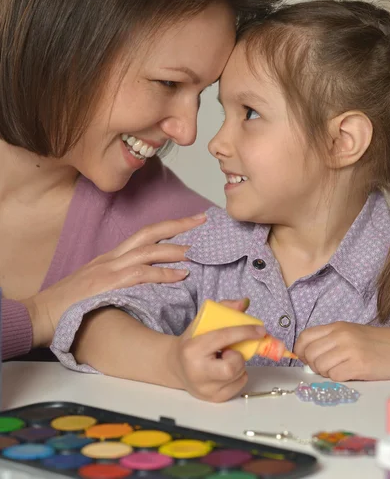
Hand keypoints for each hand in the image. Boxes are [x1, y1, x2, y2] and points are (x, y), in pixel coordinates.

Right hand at [23, 214, 205, 348]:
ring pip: (148, 251)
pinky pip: (141, 275)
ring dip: (174, 250)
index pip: (145, 234)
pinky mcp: (108, 285)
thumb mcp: (98, 282)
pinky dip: (163, 273)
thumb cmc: (71, 301)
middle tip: (202, 219)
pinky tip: (181, 275)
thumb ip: (121, 277)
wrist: (43, 312)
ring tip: (197, 251)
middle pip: (150, 233)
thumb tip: (148, 278)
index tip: (191, 221)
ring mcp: (110, 269)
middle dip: (178, 225)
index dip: (169, 226)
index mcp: (112, 256)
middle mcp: (113, 257)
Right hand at [169, 299, 264, 401]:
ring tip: (225, 358)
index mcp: (192, 349)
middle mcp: (197, 372)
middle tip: (231, 350)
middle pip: (232, 366)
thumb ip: (224, 309)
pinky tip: (225, 369)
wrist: (176, 365)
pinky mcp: (214, 398)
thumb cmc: (191, 342)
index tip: (259, 330)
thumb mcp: (202, 322)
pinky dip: (238, 375)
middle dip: (238, 356)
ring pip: (238, 375)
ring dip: (239, 364)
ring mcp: (206, 389)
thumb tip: (245, 302)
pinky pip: (239, 386)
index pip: (222, 338)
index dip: (244, 332)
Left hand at [295, 322, 389, 380]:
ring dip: (326, 373)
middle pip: (310, 353)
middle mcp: (341, 335)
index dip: (300, 350)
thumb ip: (329, 341)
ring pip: (320, 366)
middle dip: (313, 365)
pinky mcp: (359, 365)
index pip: (305, 336)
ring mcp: (350, 349)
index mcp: (336, 326)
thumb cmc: (374, 344)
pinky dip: (338, 378)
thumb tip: (306, 356)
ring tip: (339, 370)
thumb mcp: (349, 334)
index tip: (303, 359)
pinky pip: (334, 376)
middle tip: (324, 368)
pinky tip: (349, 374)